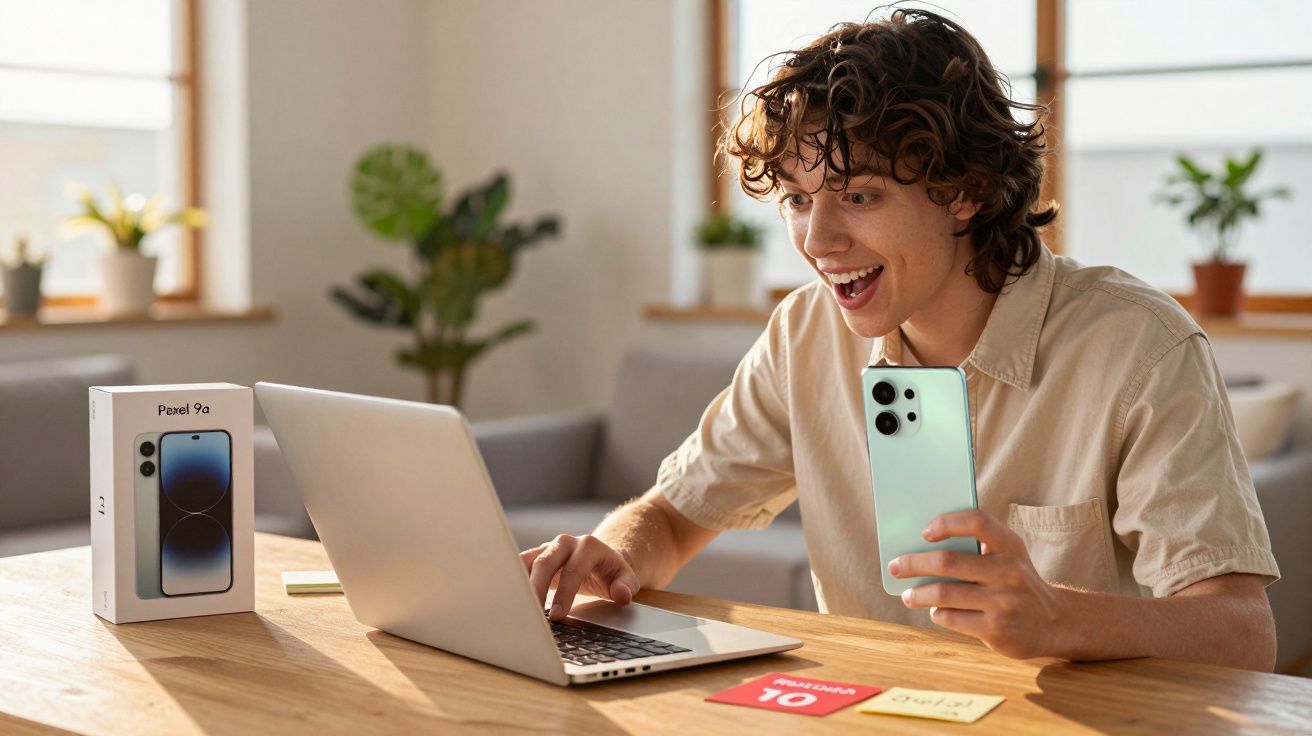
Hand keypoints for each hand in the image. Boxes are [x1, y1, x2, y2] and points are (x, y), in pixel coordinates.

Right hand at [520, 534, 641, 620]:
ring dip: (519, 584)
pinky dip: (512, 579)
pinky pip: (519, 565)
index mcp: (589, 546)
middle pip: (545, 562)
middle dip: (537, 589)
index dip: (565, 593)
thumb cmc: (612, 572)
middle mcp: (566, 542)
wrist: (600, 559)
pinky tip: (506, 597)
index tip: (558, 615)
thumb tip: (622, 595)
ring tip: (515, 608)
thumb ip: (626, 587)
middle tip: (534, 615)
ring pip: (527, 562)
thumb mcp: (626, 579)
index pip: (574, 569)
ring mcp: (548, 547)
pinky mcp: (536, 556)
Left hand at [888, 510, 1067, 658]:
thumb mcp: (1009, 556)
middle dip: (913, 563)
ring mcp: (1003, 602)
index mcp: (1010, 545)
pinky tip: (936, 611)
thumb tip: (920, 544)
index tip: (923, 532)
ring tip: (908, 595)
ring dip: (916, 594)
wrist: (1055, 622)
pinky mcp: (996, 630)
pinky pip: (949, 618)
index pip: (976, 521)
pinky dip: (936, 613)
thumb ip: (976, 546)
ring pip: (942, 594)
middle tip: (895, 566)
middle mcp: (1009, 571)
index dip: (946, 522)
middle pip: (947, 561)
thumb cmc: (1017, 582)